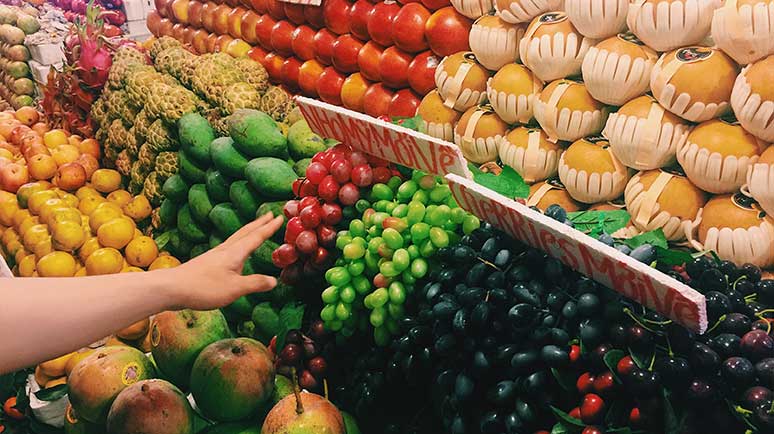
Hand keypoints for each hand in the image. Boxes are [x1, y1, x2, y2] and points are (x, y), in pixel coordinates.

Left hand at [164, 213, 284, 309]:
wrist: (172, 288)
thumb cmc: (203, 287)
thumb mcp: (235, 289)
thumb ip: (255, 283)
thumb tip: (274, 281)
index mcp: (235, 253)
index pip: (256, 237)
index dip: (269, 228)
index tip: (279, 217)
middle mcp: (225, 250)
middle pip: (245, 233)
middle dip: (259, 223)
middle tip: (269, 214)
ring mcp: (215, 255)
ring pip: (236, 238)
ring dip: (248, 231)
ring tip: (255, 228)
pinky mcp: (207, 262)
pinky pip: (228, 247)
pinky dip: (237, 242)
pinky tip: (234, 250)